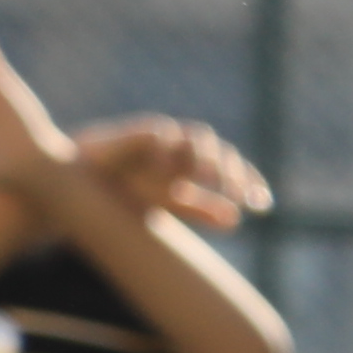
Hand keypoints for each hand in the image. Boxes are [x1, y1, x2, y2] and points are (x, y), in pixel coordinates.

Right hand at [71, 112, 274, 226]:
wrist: (89, 176)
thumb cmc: (133, 186)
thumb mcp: (171, 202)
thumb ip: (201, 209)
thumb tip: (236, 221)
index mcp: (198, 162)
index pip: (233, 166)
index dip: (250, 181)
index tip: (263, 205)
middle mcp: (186, 147)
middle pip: (221, 151)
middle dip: (232, 173)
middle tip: (238, 196)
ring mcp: (166, 136)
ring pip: (197, 137)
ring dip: (207, 159)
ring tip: (211, 181)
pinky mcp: (139, 130)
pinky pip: (159, 133)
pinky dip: (167, 150)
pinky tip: (170, 172)